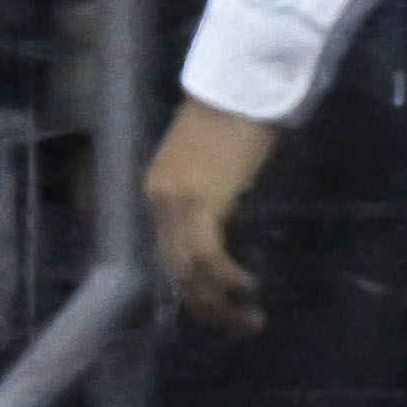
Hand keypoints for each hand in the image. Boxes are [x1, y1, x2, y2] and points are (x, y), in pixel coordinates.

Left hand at [142, 96, 279, 327]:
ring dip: (217, 300)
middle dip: (204, 302)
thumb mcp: (216, 162)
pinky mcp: (199, 201)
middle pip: (174, 265)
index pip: (169, 249)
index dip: (193, 283)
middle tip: (236, 324)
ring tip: (248, 318)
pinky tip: (248, 287)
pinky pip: (207, 254)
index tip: (219, 304)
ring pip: (188, 268)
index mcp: (159, 188)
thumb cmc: (235, 115)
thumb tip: (226, 217)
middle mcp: (159, 198)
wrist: (240, 83)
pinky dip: (225, 277)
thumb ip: (212, 191)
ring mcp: (176, 200)